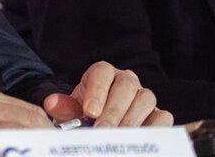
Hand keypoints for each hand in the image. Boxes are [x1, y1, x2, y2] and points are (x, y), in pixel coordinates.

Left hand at [44, 61, 172, 127]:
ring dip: (131, 120)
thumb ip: (63, 108)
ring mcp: (143, 96)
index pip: (102, 72)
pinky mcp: (158, 114)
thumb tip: (51, 104)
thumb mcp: (70, 113)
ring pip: (145, 99)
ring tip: (117, 138)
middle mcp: (126, 80)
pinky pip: (163, 117)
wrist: (98, 128)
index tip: (89, 112)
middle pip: (126, 86)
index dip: (97, 91)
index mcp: (102, 74)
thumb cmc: (84, 117)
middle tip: (101, 131)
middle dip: (113, 111)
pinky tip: (137, 141)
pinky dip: (153, 129)